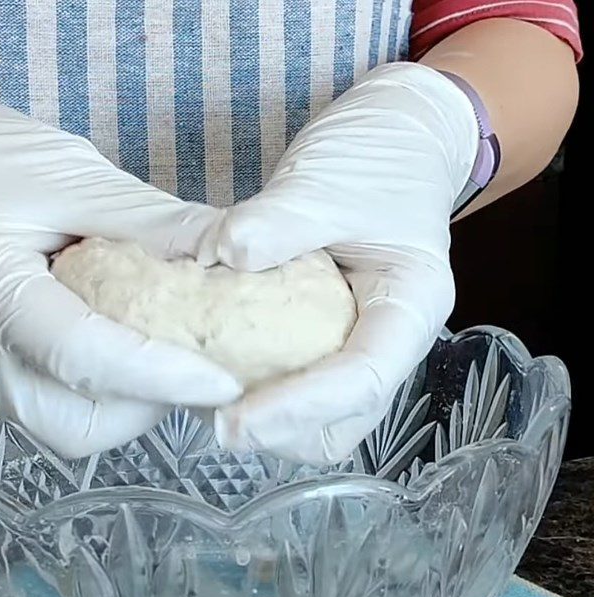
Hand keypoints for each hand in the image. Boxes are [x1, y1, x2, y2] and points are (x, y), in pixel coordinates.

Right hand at [0, 68, 240, 456]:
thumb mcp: (75, 174)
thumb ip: (154, 224)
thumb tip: (233, 261)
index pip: (79, 356)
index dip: (158, 376)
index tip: (223, 382)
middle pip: (73, 422)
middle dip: (146, 404)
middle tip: (191, 361)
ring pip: (64, 431)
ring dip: (125, 407)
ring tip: (155, 353)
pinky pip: (49, 412)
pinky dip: (98, 398)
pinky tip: (116, 350)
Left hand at [201, 63, 478, 463]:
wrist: (395, 140)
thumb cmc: (373, 157)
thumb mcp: (328, 180)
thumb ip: (280, 220)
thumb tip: (221, 256)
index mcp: (411, 304)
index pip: (363, 379)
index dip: (298, 407)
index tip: (233, 419)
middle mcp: (392, 341)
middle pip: (344, 422)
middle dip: (282, 432)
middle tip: (215, 417)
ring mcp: (363, 347)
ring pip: (322, 422)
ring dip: (270, 425)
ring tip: (209, 400)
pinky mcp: (333, 344)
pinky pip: (302, 391)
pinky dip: (262, 396)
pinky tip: (220, 375)